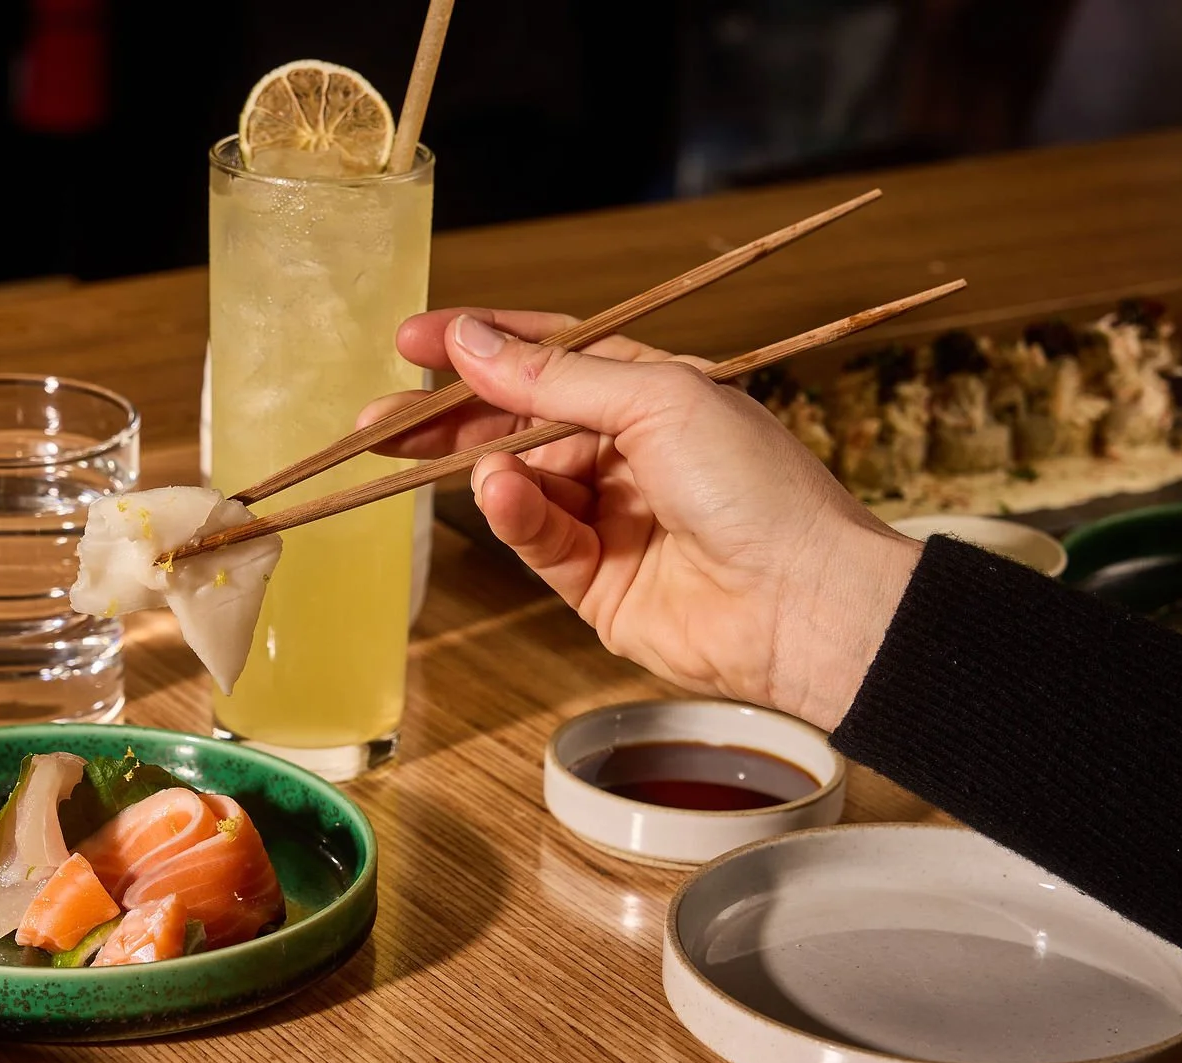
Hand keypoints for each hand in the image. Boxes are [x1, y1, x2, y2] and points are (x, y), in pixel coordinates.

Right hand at [359, 308, 921, 730]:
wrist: (802, 602)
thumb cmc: (754, 485)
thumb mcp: (656, 399)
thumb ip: (554, 376)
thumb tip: (470, 341)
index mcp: (650, 390)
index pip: (547, 355)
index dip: (480, 343)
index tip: (411, 340)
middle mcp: (624, 450)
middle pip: (513, 421)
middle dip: (446, 418)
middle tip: (379, 421)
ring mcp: (606, 517)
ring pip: (515, 481)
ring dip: (480, 466)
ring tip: (450, 461)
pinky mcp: (592, 582)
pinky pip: (535, 538)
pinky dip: (513, 514)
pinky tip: (501, 493)